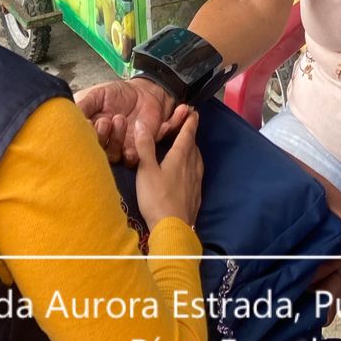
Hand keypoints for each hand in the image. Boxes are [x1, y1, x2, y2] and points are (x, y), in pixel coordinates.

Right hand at [75, 76, 185, 164]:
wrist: (144, 90)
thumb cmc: (118, 94)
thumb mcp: (97, 95)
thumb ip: (84, 105)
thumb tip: (70, 117)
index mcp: (95, 135)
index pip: (89, 144)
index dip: (92, 136)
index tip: (93, 121)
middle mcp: (109, 146)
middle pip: (105, 153)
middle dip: (109, 138)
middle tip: (111, 119)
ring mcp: (127, 148)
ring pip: (123, 156)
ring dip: (122, 139)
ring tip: (123, 119)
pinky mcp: (145, 147)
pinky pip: (149, 151)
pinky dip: (157, 135)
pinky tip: (159, 124)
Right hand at [135, 111, 203, 230]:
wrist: (173, 229)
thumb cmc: (157, 198)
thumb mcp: (146, 170)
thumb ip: (144, 146)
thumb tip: (143, 123)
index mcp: (180, 157)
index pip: (187, 134)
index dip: (190, 122)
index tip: (194, 112)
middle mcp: (192, 166)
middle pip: (193, 146)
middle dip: (190, 134)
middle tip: (187, 127)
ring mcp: (196, 182)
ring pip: (197, 159)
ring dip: (193, 150)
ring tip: (188, 147)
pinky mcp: (196, 195)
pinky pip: (198, 173)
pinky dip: (194, 165)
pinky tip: (190, 172)